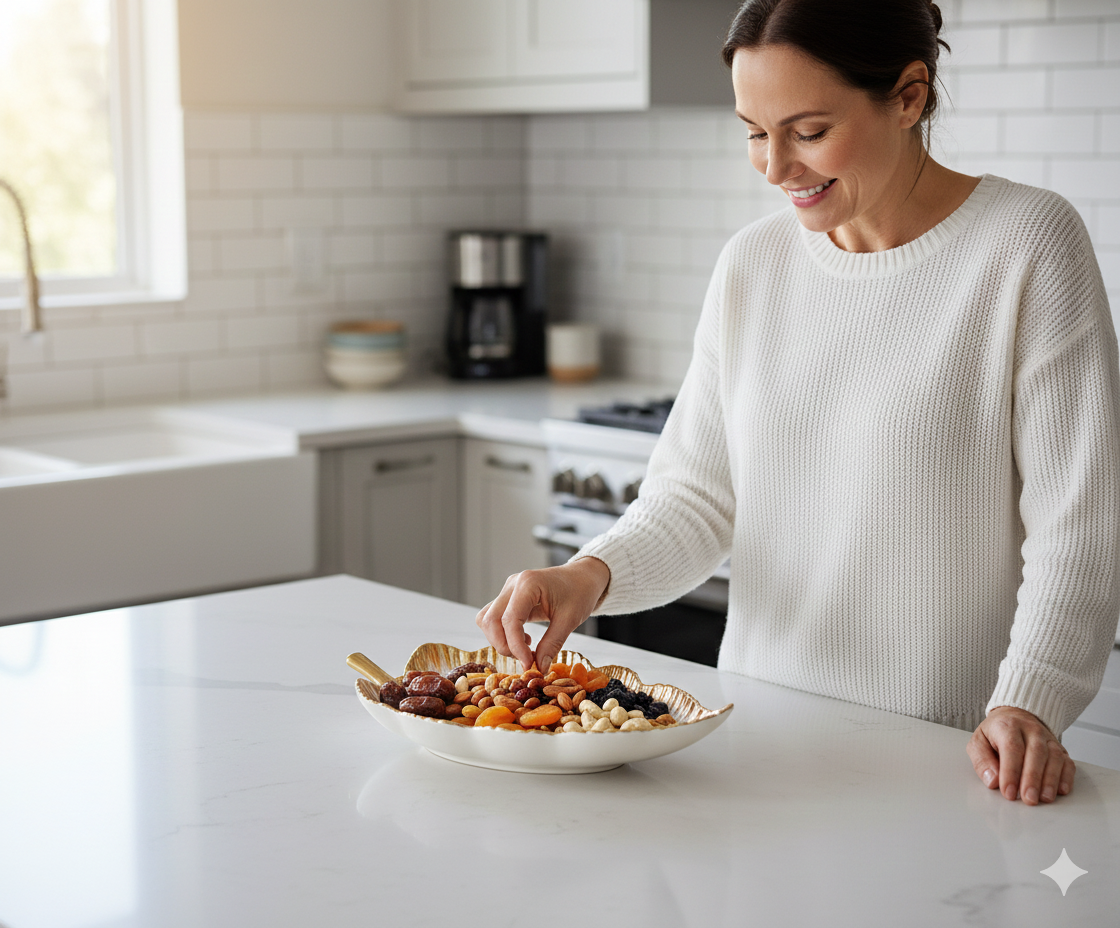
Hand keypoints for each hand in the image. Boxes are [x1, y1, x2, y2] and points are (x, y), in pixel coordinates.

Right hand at [475, 557, 609, 671]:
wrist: (584, 577)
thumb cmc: (580, 592)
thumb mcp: (570, 620)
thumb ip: (552, 644)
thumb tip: (539, 668)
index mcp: (528, 584)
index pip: (509, 620)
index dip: (515, 646)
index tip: (528, 664)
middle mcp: (513, 584)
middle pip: (490, 620)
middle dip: (504, 645)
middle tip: (526, 659)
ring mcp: (509, 590)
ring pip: (487, 620)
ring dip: (501, 640)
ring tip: (525, 649)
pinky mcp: (509, 597)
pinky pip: (495, 618)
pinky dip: (504, 633)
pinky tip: (525, 639)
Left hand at [967, 706, 1074, 804]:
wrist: (1015, 716)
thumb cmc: (995, 733)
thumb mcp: (978, 742)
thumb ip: (982, 761)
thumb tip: (992, 781)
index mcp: (1007, 726)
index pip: (1012, 748)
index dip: (1010, 772)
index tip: (1008, 792)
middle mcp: (1031, 730)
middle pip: (1036, 753)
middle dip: (1033, 779)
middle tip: (1029, 799)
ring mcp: (1048, 739)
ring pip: (1055, 757)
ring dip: (1050, 780)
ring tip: (1044, 798)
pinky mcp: (1060, 749)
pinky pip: (1067, 762)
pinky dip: (1066, 777)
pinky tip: (1061, 790)